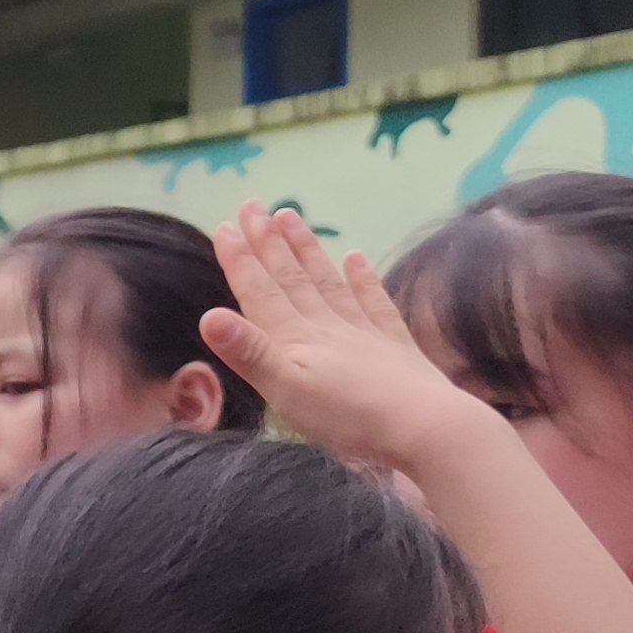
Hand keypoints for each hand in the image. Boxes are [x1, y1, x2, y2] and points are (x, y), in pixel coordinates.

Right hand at [194, 205, 485, 474]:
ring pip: (328, 282)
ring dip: (307, 250)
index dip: (241, 261)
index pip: (260, 292)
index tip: (225, 226)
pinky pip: (375, 304)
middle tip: (253, 206)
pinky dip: (364, 279)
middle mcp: (326, 326)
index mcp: (295, 339)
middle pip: (292, 278)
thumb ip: (249, 352)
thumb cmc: (348, 416)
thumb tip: (209, 315)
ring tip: (292, 217)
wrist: (423, 427)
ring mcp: (363, 332)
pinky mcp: (394, 346)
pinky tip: (357, 257)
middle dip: (269, 242)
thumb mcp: (286, 390)